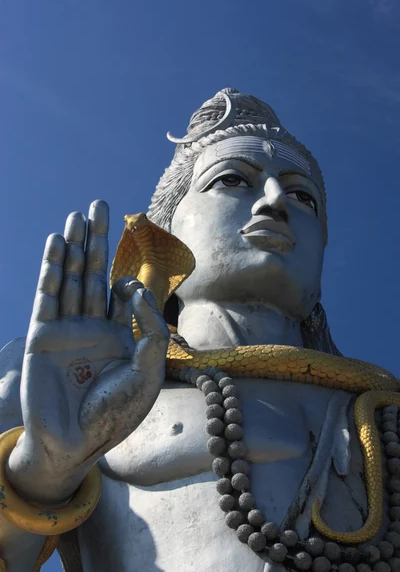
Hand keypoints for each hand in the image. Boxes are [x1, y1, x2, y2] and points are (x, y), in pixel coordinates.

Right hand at [8, 200, 168, 502]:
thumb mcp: (147, 373)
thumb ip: (150, 332)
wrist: (76, 442)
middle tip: (99, 204)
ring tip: (77, 215)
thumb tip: (135, 291)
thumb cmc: (116, 414)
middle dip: (97, 240)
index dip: (128, 281)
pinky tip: (56, 243)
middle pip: (94, 272)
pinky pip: (48, 296)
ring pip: (71, 277)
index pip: (122, 292)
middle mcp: (93, 325)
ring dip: (73, 246)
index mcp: (120, 334)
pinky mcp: (43, 334)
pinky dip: (52, 269)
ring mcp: (67, 328)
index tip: (129, 290)